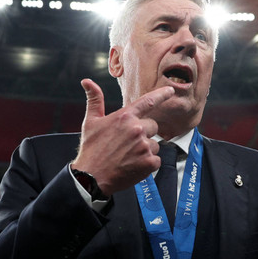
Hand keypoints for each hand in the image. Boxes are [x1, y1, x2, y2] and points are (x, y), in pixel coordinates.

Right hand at [71, 79, 174, 196]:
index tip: (171, 91)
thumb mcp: (91, 122)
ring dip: (146, 150)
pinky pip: (156, 159)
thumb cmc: (91, 149)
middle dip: (145, 133)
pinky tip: (134, 165)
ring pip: (155, 144)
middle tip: (128, 144)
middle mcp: (137, 129)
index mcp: (125, 117)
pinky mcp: (149, 162)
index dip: (161, 95)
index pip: (148, 102)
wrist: (91, 176)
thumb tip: (87, 81)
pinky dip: (148, 164)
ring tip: (129, 156)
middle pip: (153, 126)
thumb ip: (95, 100)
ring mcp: (144, 146)